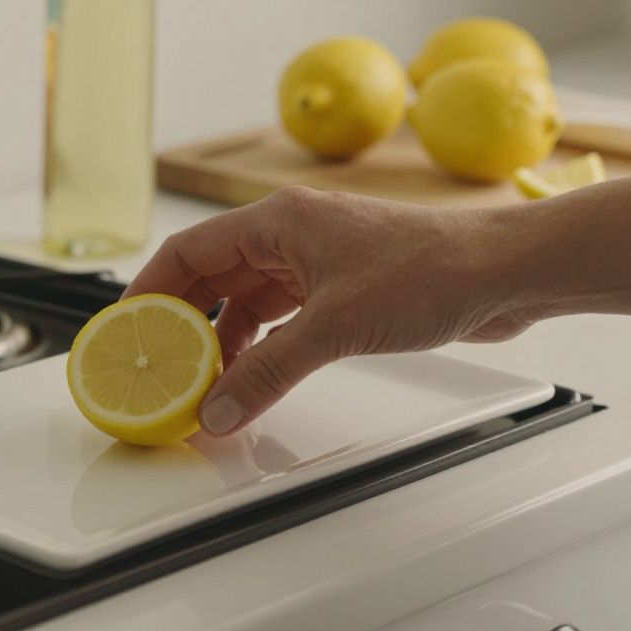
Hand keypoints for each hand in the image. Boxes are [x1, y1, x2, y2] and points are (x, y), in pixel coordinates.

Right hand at [123, 187, 531, 435]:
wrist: (505, 272)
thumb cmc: (433, 269)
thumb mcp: (334, 327)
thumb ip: (269, 371)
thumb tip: (218, 408)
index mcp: (276, 221)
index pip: (187, 253)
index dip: (149, 292)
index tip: (125, 331)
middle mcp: (290, 236)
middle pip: (211, 279)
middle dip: (183, 326)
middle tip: (158, 369)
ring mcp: (316, 263)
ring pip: (246, 303)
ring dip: (223, 344)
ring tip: (202, 386)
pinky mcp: (342, 290)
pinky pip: (280, 319)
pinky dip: (260, 349)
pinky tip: (251, 379)